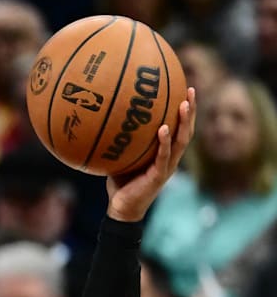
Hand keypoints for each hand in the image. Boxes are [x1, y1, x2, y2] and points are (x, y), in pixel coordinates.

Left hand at [105, 87, 195, 221]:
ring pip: (181, 141)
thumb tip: (106, 115)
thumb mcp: (121, 156)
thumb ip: (121, 139)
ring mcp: (167, 167)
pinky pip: (163, 156)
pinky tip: (164, 128)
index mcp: (165, 153)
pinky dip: (165, 142)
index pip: (179, 128)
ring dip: (184, 122)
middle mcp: (171, 158)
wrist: (121, 208)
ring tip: (184, 104)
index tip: (184, 88)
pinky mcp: (159, 176)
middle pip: (186, 130)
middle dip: (191, 110)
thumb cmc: (120, 181)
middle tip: (190, 90)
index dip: (184, 110)